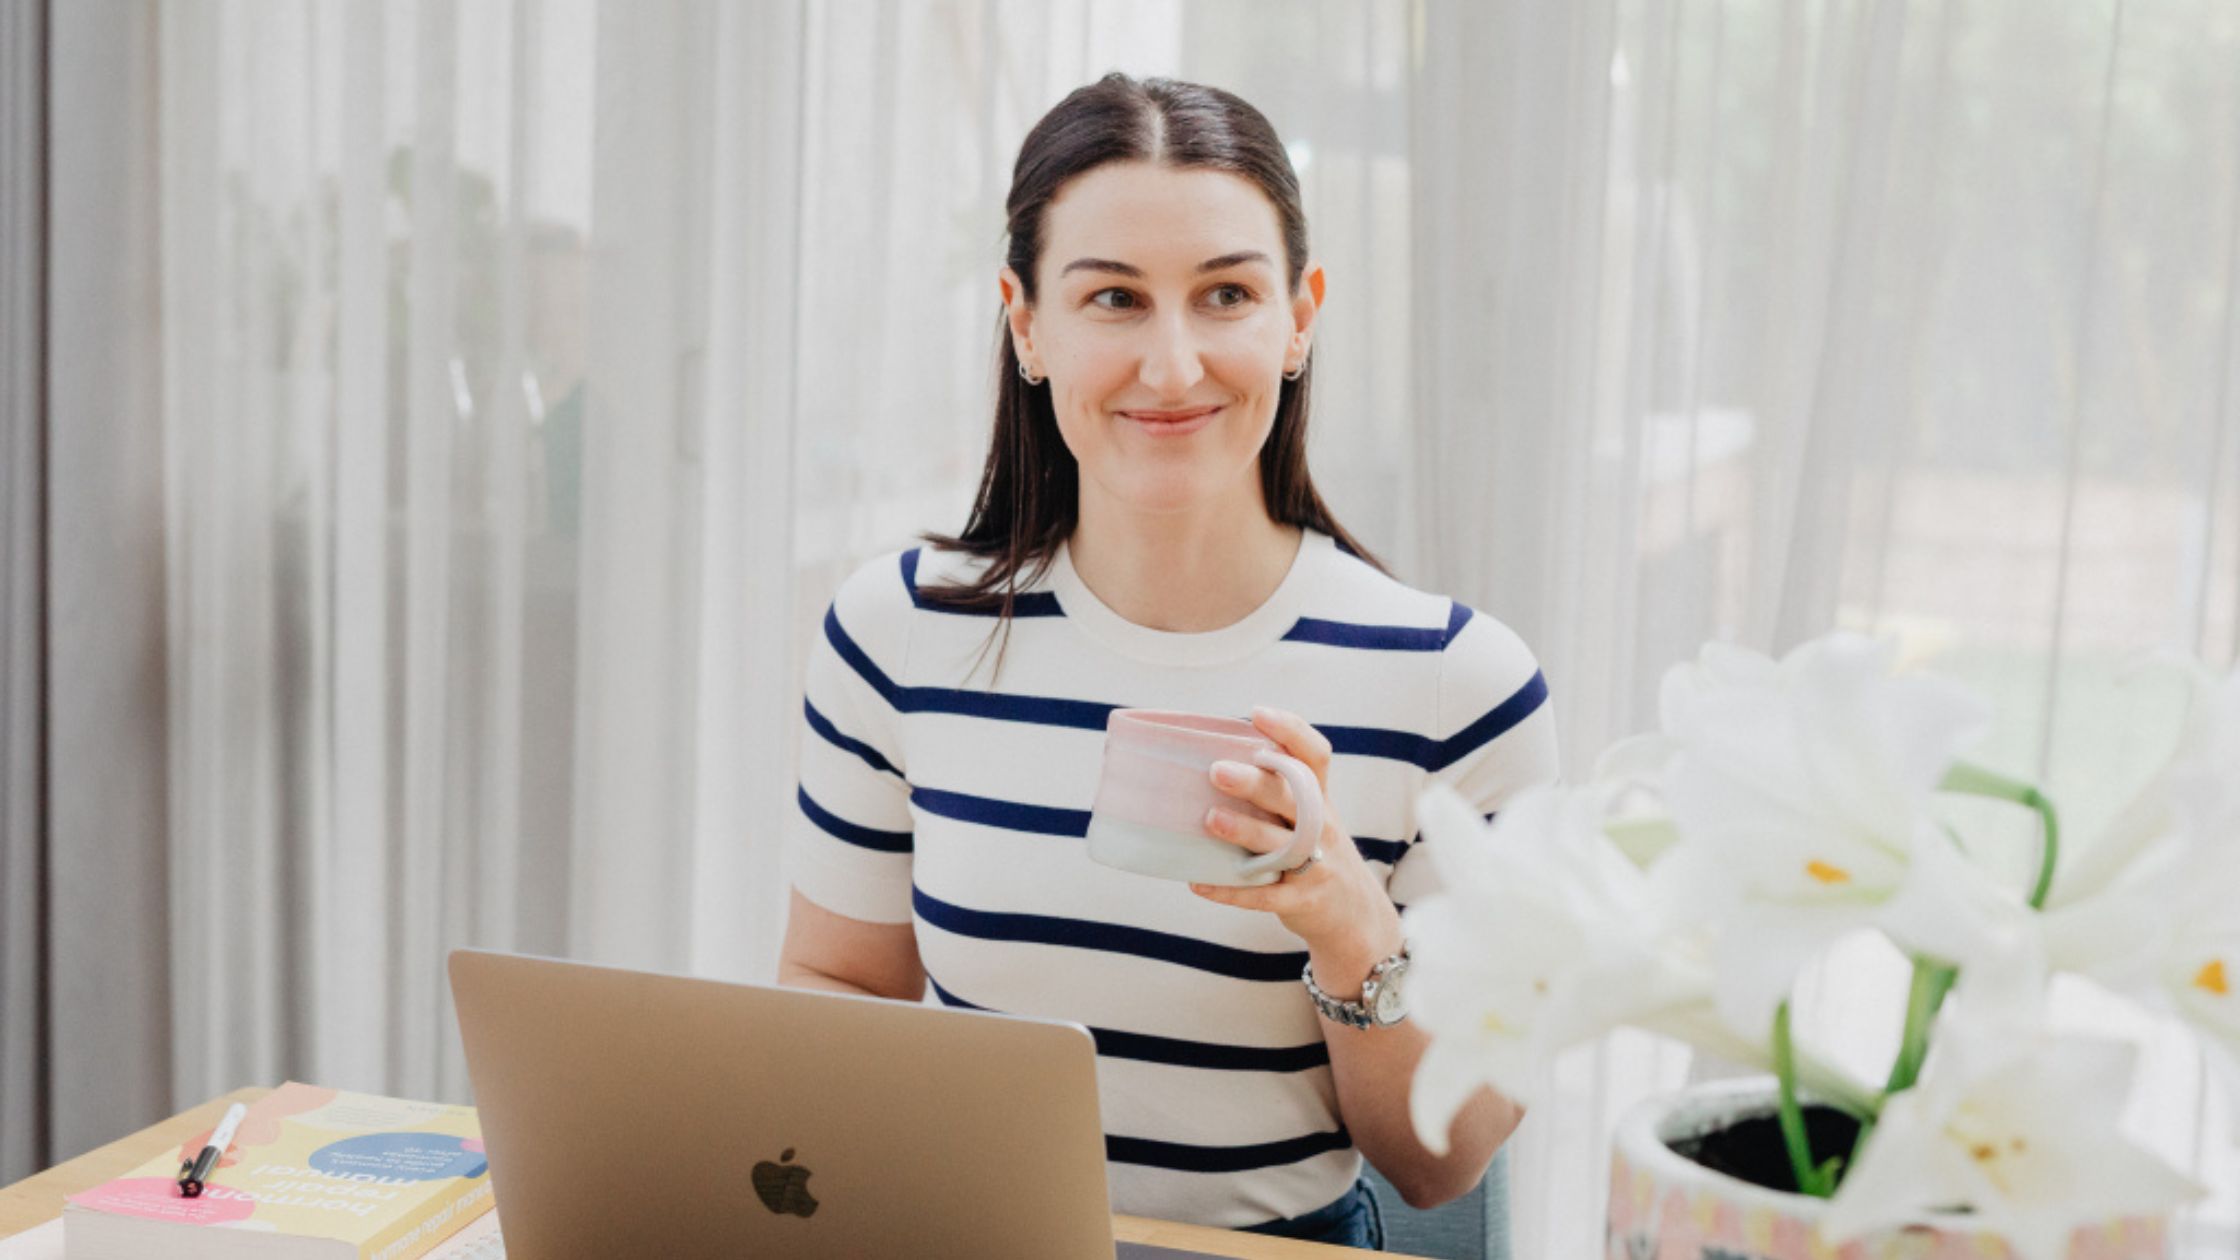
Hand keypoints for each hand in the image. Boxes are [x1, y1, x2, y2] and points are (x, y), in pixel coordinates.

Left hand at [1190, 706, 1402, 977]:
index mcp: (1320, 799)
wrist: (1354, 913)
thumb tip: (1214, 754)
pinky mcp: (1301, 900)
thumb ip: (1278, 789)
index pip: (1315, 757)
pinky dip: (1231, 891)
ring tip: (1212, 819)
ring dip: (1245, 831)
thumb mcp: (1312, 816)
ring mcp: (1315, 865)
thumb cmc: (1317, 851)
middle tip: (1217, 770)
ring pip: (1281, 845)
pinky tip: (1199, 882)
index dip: (1291, 732)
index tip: (1257, 713)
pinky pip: (1264, 895)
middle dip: (1256, 783)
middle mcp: (1322, 827)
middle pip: (1292, 798)